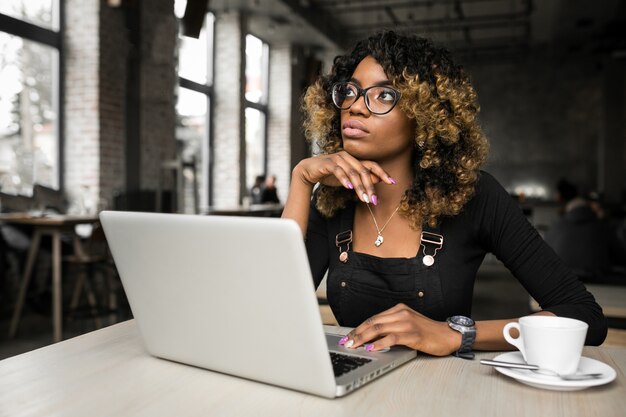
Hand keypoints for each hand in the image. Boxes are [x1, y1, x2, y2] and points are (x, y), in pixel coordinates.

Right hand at [293, 151, 395, 203]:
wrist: (308, 171)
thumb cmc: (328, 174)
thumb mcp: (347, 179)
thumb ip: (361, 179)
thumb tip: (378, 180)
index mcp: (354, 160)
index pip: (371, 165)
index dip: (382, 173)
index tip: (392, 182)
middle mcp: (348, 157)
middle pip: (363, 171)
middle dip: (370, 186)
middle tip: (374, 200)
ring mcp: (338, 158)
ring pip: (353, 172)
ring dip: (359, 187)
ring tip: (364, 199)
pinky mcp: (328, 163)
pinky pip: (338, 170)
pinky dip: (344, 179)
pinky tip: (349, 188)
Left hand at [339, 303, 460, 355]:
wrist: (448, 335)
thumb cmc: (428, 332)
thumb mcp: (408, 324)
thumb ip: (392, 327)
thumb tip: (371, 337)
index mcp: (399, 309)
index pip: (373, 318)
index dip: (359, 328)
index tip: (348, 336)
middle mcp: (401, 314)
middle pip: (373, 322)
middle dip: (357, 333)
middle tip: (347, 342)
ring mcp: (407, 323)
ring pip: (379, 328)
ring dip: (364, 338)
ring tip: (355, 346)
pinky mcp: (413, 335)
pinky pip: (392, 338)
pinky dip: (380, 343)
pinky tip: (372, 348)